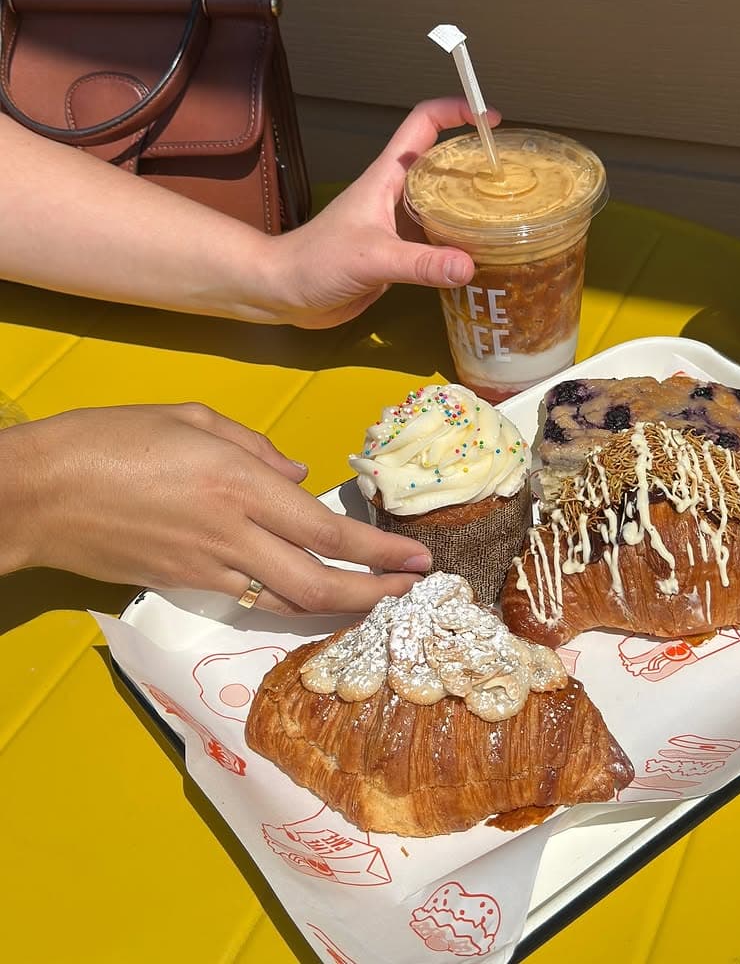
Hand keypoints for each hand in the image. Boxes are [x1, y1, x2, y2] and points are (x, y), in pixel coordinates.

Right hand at [0, 403, 430, 615]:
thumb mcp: (192, 418)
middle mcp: (232, 534)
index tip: (418, 560)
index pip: (326, 531)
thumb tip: (299, 473)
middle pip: (318, 583)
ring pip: (287, 600)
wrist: (37, 493)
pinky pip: (250, 597)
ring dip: (337, 604)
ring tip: (373, 597)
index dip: (379, 553)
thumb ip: (255, 446)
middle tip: (412, 593)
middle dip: (373, 593)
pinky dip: (287, 600)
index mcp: (240, 484)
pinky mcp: (182, 584)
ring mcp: (206, 568)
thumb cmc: (112, 438)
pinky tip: (309, 592)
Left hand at [267, 97, 499, 327]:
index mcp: (387, 177)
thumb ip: (420, 263)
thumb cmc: (317, 262)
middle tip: (515, 175)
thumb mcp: (372, 259)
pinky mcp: (399, 251)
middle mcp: (397, 193)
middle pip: (443, 160)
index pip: (423, 125)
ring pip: (444, 200)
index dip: (456, 112)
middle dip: (476, 159)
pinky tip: (484, 252)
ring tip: (511, 211)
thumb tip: (469, 265)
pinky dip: (462, 239)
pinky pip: (439, 235)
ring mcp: (398, 222)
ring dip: (472, 201)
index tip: (492, 119)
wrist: (284, 292)